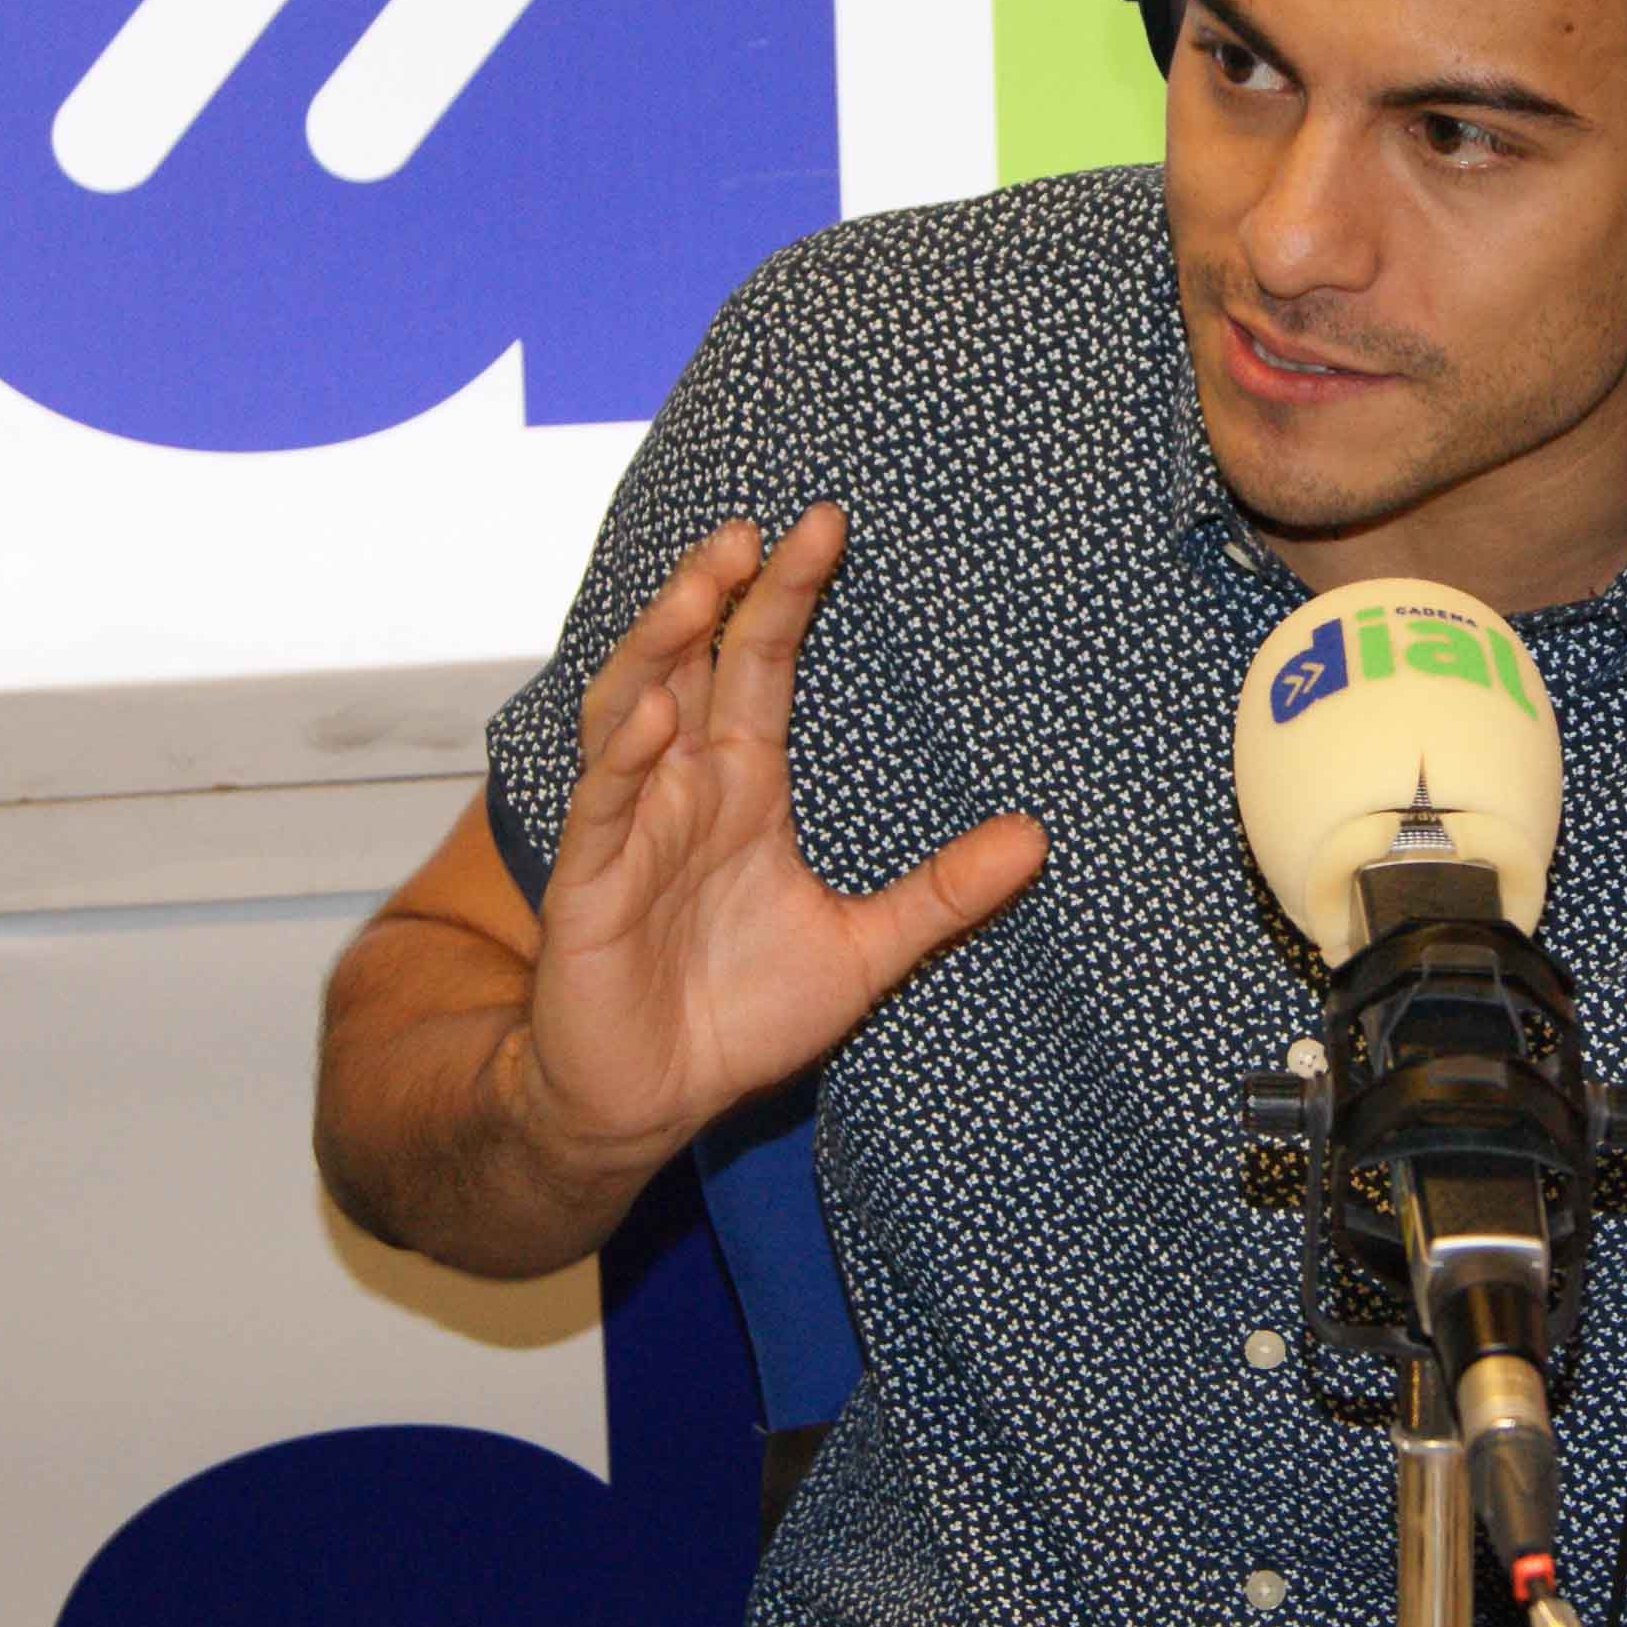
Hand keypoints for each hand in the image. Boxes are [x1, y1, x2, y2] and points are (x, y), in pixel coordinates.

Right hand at [516, 502, 1044, 1180]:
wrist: (653, 1101)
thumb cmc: (738, 1015)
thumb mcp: (864, 951)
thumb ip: (942, 896)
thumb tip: (1038, 839)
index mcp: (740, 785)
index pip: (759, 665)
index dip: (785, 596)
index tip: (826, 525)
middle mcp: (680, 788)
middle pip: (689, 662)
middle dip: (715, 591)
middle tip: (756, 527)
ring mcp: (628, 830)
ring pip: (629, 709)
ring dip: (658, 646)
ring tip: (702, 586)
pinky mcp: (587, 886)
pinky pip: (603, 807)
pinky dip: (624, 757)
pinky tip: (653, 712)